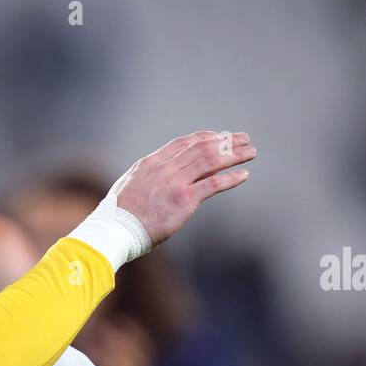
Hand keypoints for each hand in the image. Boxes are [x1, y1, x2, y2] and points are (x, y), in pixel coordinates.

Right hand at [113, 131, 255, 247]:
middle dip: (226, 141)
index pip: (183, 143)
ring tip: (251, 152)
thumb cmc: (117, 215)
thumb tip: (157, 176)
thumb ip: (147, 177)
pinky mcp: (184, 201)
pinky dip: (230, 178)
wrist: (114, 230)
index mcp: (151, 163)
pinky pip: (212, 185)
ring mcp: (175, 183)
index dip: (205, 137)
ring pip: (211, 161)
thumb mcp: (130, 186)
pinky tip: (244, 174)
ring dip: (233, 155)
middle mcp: (165, 168)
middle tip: (243, 139)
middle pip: (202, 147)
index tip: (219, 136)